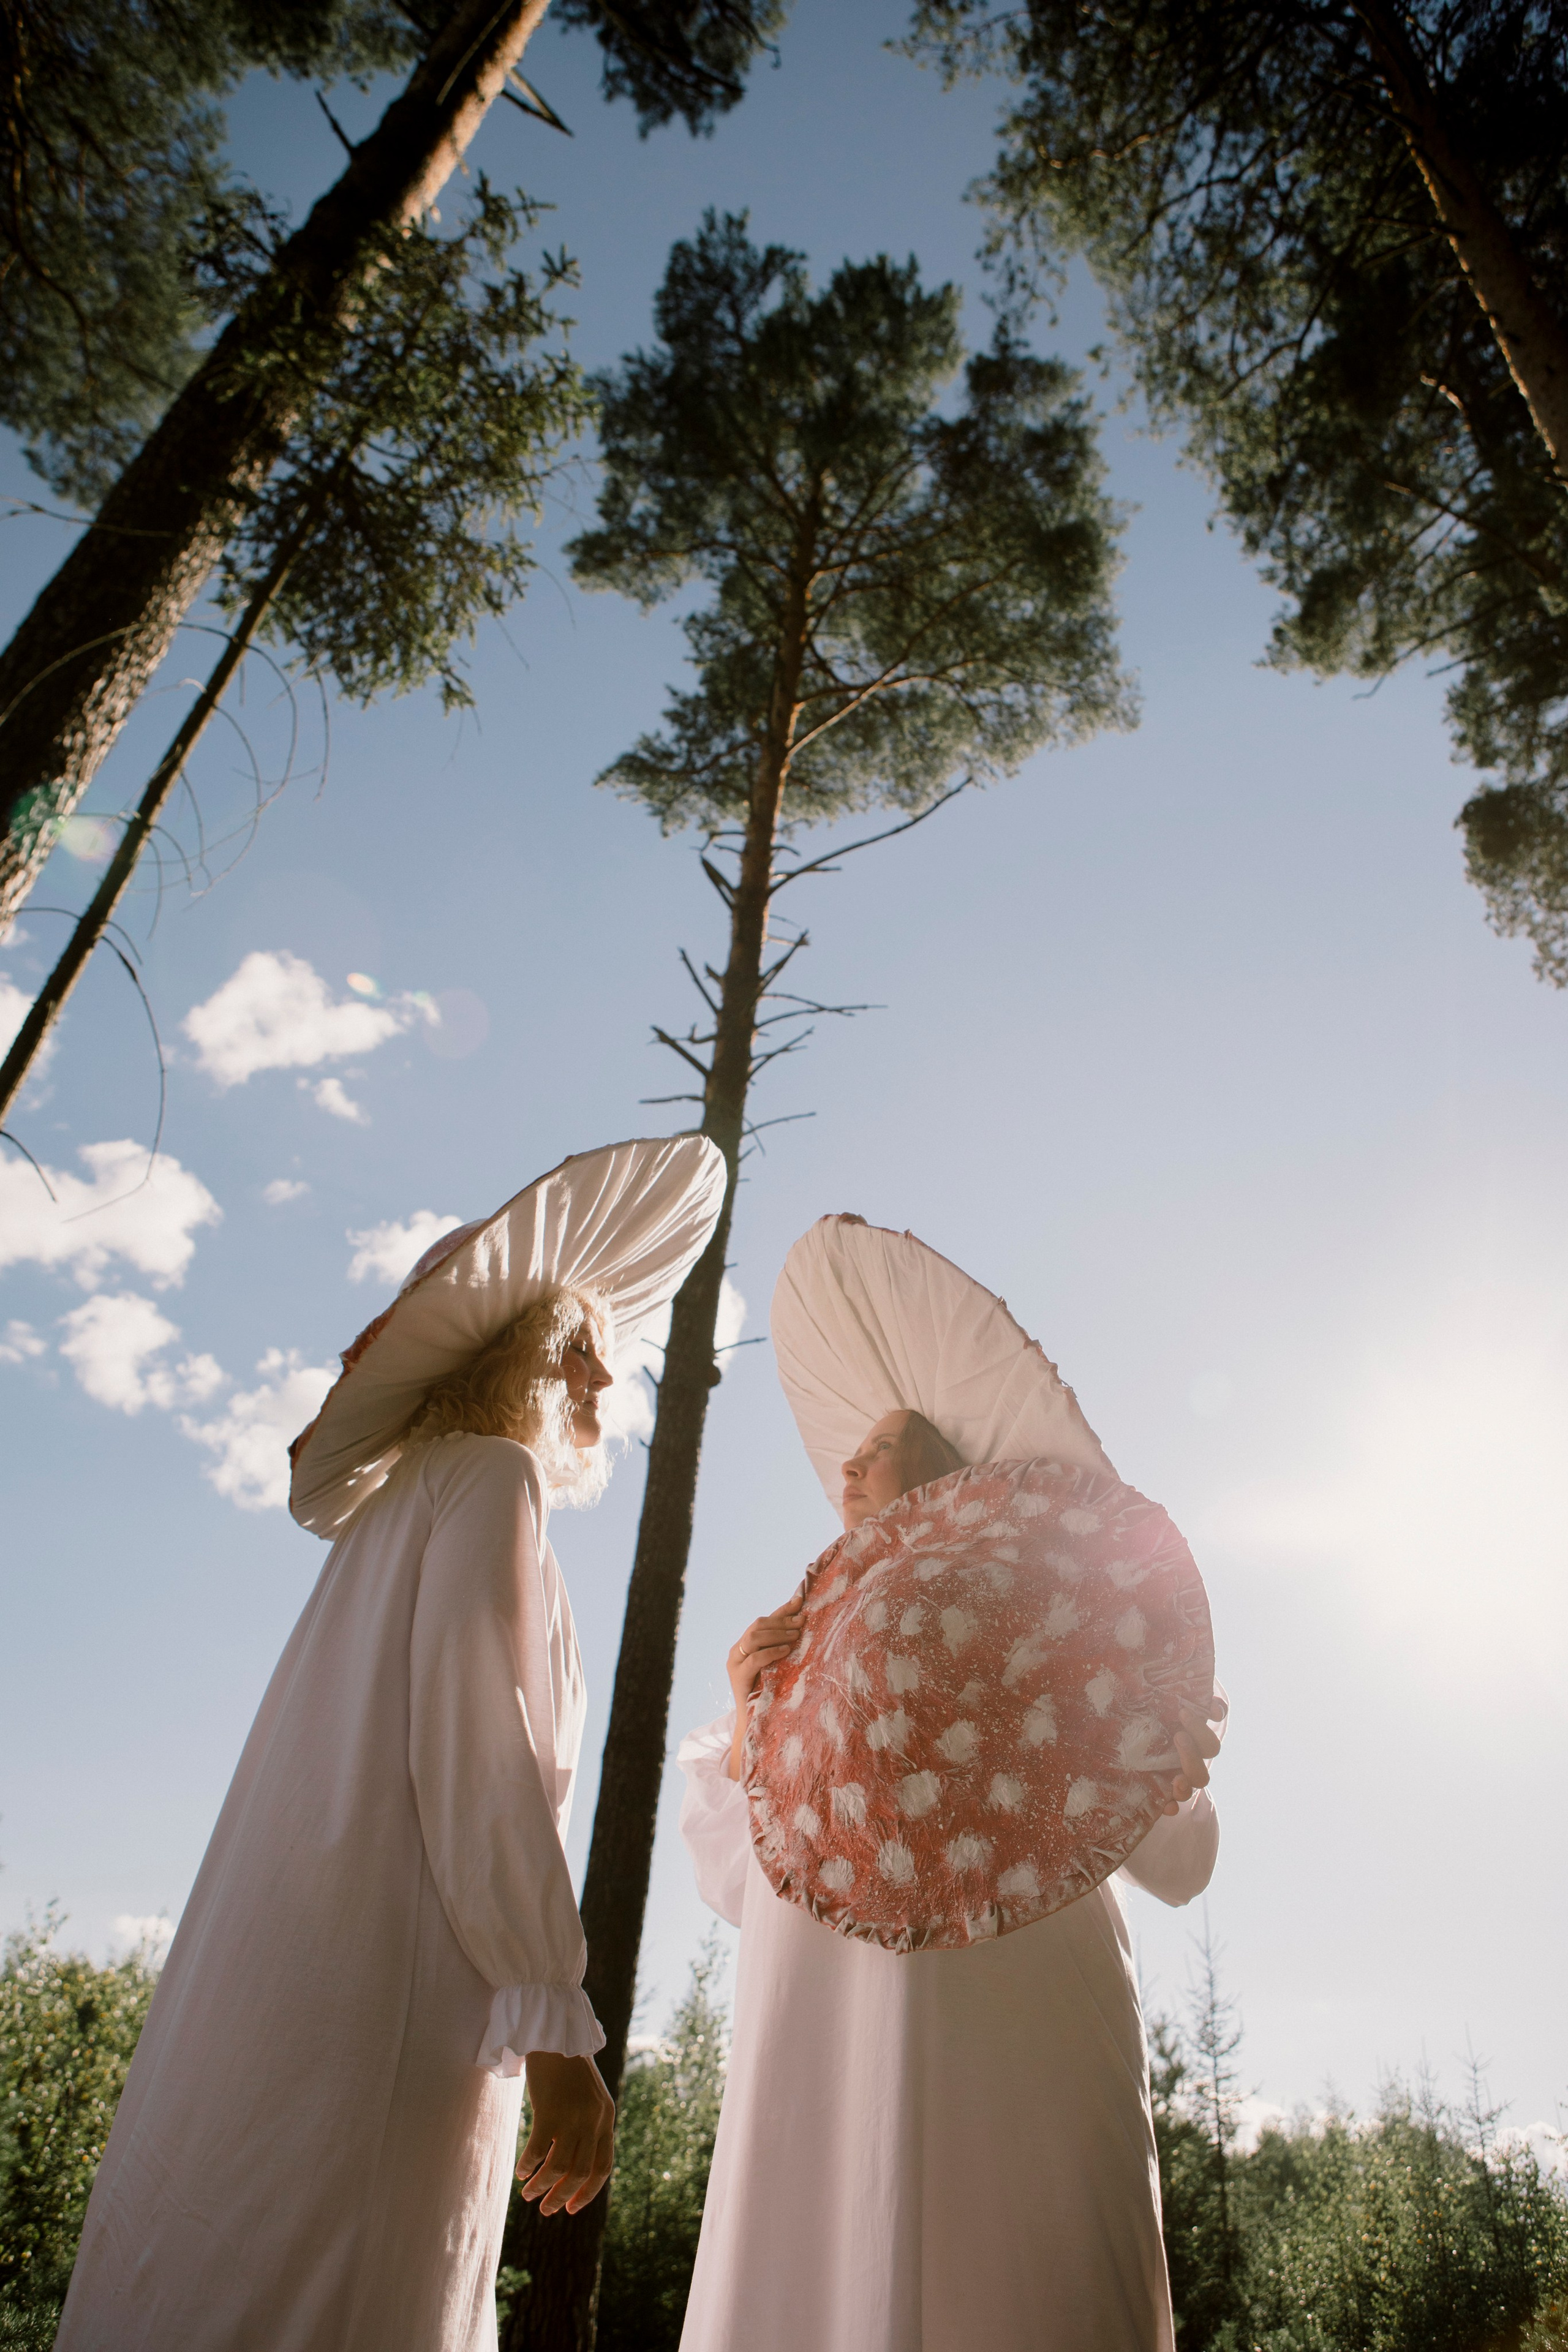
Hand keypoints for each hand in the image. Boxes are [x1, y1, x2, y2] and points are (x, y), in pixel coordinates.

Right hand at [517, 2051, 614, 2216]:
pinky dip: (528, 2166)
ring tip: (529, 2195)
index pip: (603, 2167)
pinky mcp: (550, 2111)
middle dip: (562, 2196)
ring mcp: (574, 2117)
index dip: (587, 2193)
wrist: (554, 2034)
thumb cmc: (566, 2065)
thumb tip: (574, 2161)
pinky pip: (538, 2152)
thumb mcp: (588, 2096)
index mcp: (606, 2117)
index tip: (571, 2208)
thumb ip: (588, 2124)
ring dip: (543, 2187)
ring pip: (559, 2169)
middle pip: (581, 2173)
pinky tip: (520, 2171)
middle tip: (546, 2210)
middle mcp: (595, 2120)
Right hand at [725, 1592, 804, 1777]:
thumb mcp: (778, 1666)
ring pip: (754, 1637)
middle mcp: (737, 1651)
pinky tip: (787, 1650)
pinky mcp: (738, 1677)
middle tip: (803, 1621)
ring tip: (797, 1635)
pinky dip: (772, 1651)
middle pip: (758, 1625)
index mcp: (745, 1646)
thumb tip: (804, 1627)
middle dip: (782, 1621)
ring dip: (778, 1633)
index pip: (763, 1622)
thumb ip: (783, 1648)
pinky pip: (755, 1658)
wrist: (755, 1723)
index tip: (800, 1601)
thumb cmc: (770, 1694)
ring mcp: (734, 1663)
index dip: (781, 1611)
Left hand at [1157, 1701, 1222, 1816]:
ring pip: (1188, 1791)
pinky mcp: (1154, 1789)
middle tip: (1178, 1736)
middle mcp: (1185, 1764)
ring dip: (1185, 1787)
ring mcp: (1171, 1779)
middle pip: (1202, 1773)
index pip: (1209, 1745)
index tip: (1183, 1712)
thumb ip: (1197, 1698)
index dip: (1201, 1730)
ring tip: (1177, 1780)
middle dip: (1192, 1756)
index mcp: (1193, 1743)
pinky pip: (1167, 1806)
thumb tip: (1216, 1710)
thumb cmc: (1151, 1704)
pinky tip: (1165, 1806)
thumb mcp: (1169, 1694)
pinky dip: (1169, 1808)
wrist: (1121, 1714)